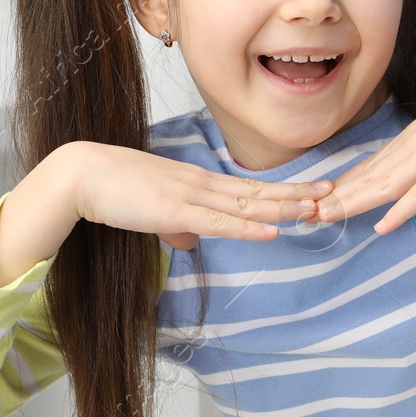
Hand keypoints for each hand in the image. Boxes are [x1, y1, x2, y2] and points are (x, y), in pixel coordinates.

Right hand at [62, 141, 334, 249]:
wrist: (82, 175)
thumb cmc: (113, 190)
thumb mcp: (152, 210)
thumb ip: (175, 225)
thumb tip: (191, 241)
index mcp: (199, 183)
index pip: (249, 188)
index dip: (283, 191)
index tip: (312, 191)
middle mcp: (203, 184)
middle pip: (259, 192)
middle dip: (297, 194)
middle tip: (333, 193)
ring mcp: (192, 196)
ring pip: (248, 205)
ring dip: (284, 208)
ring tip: (316, 208)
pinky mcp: (176, 212)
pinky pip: (221, 223)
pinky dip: (249, 228)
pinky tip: (273, 231)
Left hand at [315, 37, 415, 234]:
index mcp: (413, 138)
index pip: (371, 166)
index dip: (344, 185)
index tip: (319, 199)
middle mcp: (414, 147)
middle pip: (368, 177)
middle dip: (335, 197)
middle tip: (302, 213)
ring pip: (384, 185)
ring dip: (353, 203)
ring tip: (323, 217)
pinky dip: (401, 210)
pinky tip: (382, 226)